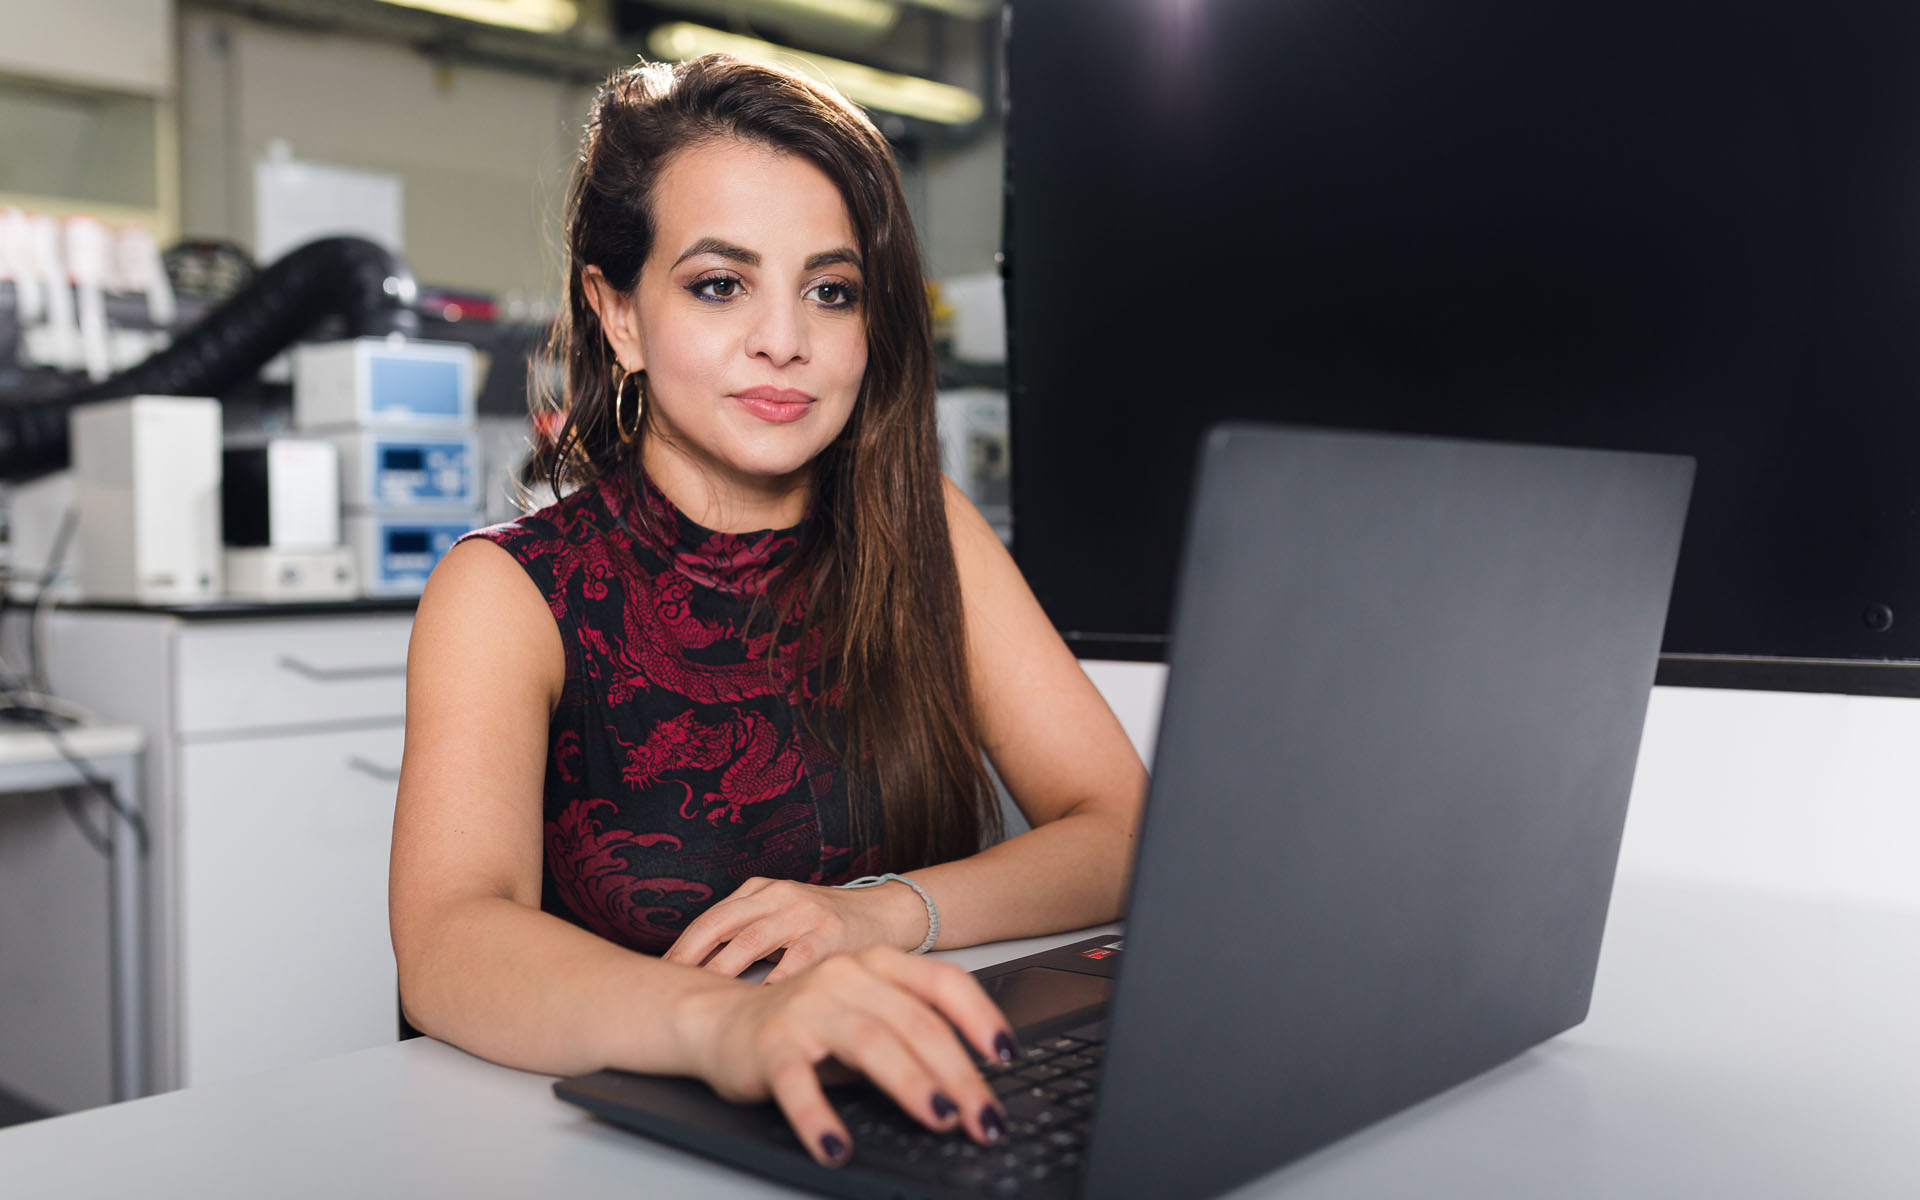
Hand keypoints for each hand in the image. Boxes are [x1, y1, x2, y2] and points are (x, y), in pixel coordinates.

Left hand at [662, 876, 925, 982]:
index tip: (657, 975)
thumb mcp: (782, 916)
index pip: (710, 918)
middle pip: (721, 925)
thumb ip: (747, 933)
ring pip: (750, 941)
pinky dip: (772, 983)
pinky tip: (756, 1004)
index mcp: (761, 890)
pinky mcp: (830, 934)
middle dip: (690, 958)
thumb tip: (696, 973)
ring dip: (721, 971)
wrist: (886, 914)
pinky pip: (793, 962)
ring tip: (701, 997)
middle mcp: (778, 895)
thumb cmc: (825, 925)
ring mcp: (804, 912)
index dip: (681, 947)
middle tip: (667, 989)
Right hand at [685, 946, 1018, 1166]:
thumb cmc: (805, 1023)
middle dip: (958, 1073)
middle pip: (915, 1022)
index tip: (1007, 1056)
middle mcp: (844, 977)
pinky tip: (837, 1146)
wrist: (718, 1020)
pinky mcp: (770, 1046)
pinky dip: (819, 1118)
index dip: (980, 1017)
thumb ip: (911, 1036)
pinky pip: (798, 1084)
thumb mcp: (867, 1017)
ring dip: (910, 1084)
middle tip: (984, 1117)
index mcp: (876, 965)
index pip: (942, 983)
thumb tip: (973, 1084)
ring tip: (941, 1119)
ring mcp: (806, 1008)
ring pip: (870, 1043)